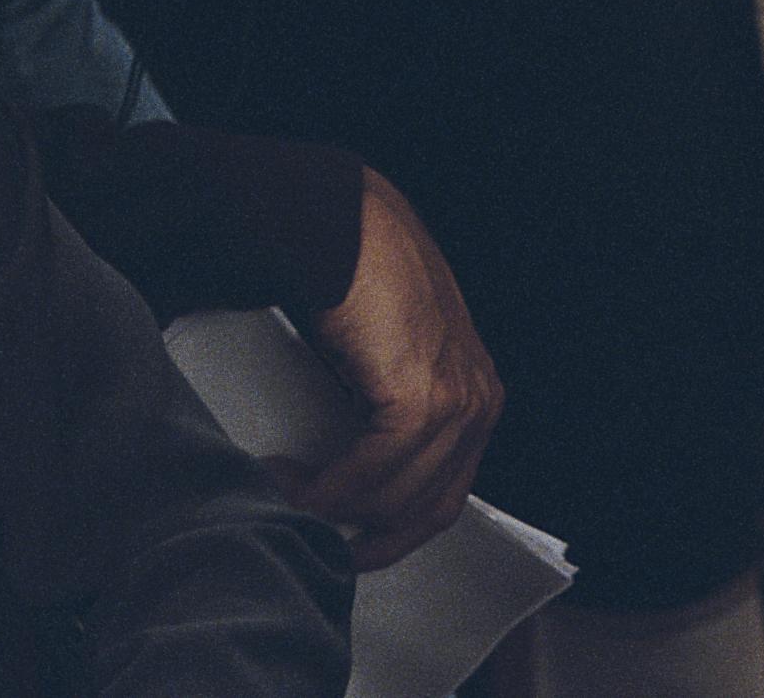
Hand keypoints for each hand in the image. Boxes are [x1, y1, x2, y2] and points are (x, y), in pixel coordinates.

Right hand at [287, 167, 501, 569]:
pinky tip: (294, 478)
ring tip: (285, 489)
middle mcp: (479, 399)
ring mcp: (454, 398)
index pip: (447, 491)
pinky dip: (328, 488)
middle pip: (428, 506)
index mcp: (478, 392)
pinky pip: (372, 473)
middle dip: (368, 534)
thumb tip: (363, 471)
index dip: (397, 528)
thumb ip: (396, 403)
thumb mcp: (393, 352)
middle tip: (312, 532)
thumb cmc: (355, 275)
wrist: (336, 222)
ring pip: (395, 496)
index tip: (350, 540)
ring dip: (334, 508)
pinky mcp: (417, 395)